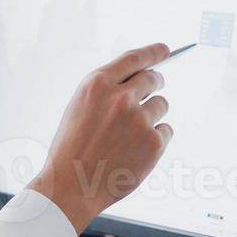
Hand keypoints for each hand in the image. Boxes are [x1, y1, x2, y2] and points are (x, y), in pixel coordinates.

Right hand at [29, 43, 172, 231]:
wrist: (72, 187)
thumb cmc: (71, 151)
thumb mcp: (78, 109)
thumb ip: (104, 92)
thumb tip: (134, 82)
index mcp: (97, 86)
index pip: (133, 58)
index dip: (152, 52)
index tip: (164, 50)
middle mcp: (120, 98)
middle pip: (152, 79)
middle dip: (154, 84)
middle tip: (151, 94)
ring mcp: (139, 120)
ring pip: (161, 105)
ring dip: (151, 116)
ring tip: (129, 136)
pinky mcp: (153, 142)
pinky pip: (166, 131)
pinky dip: (155, 139)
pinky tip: (135, 151)